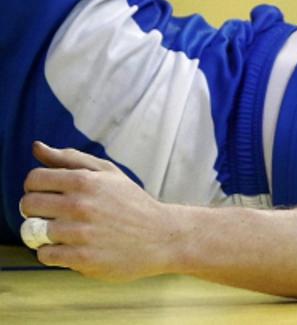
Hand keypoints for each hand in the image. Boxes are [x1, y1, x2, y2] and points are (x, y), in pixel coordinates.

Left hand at [19, 141, 183, 281]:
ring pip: (33, 232)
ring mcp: (80, 233)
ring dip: (44, 233)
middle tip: (52, 214)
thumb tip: (36, 146)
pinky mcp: (81, 258)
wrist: (161, 236)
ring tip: (63, 232)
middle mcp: (80, 205)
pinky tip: (70, 247)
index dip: (35, 187)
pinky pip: (44, 255)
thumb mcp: (108, 174)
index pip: (34, 179)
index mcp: (85, 181)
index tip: (47, 194)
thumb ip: (69, 158)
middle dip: (34, 210)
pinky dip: (52, 252)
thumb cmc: (131, 203)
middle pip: (28, 205)